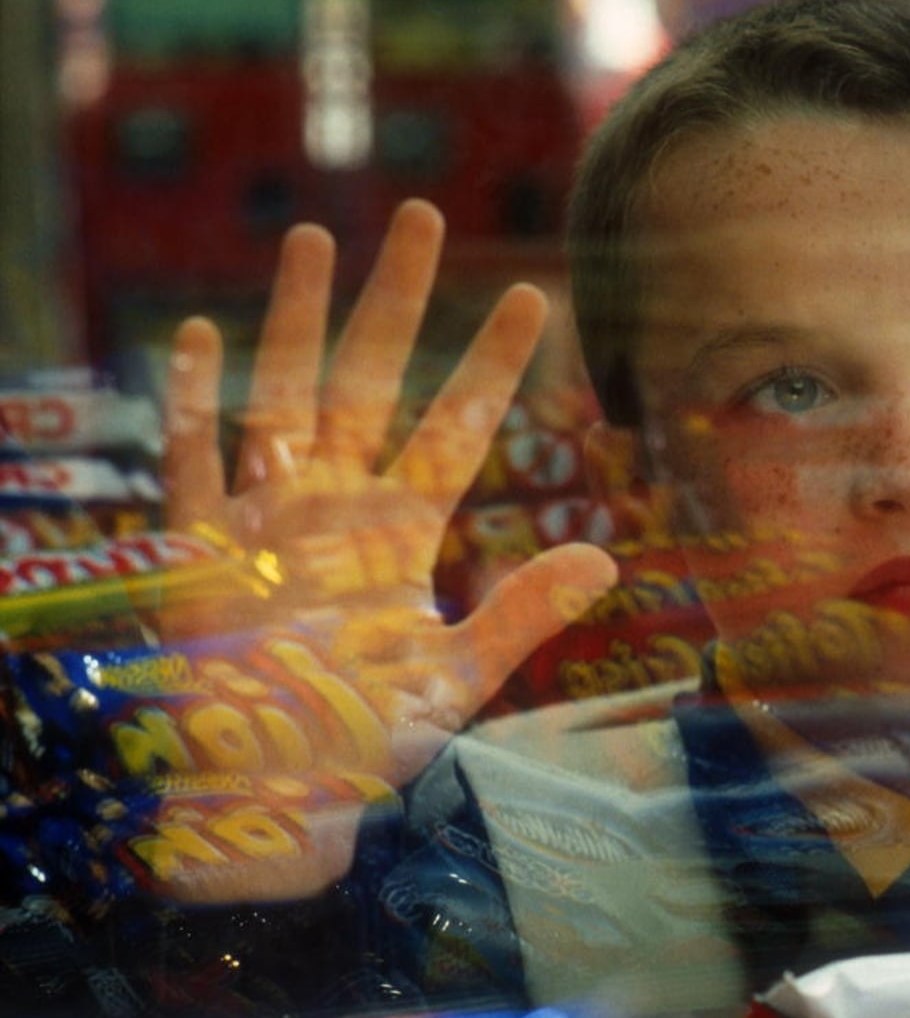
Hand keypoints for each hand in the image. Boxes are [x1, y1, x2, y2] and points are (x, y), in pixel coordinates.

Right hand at [154, 201, 615, 899]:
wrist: (269, 803)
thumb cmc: (359, 748)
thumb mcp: (453, 680)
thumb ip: (521, 615)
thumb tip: (607, 559)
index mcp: (401, 533)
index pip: (456, 426)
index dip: (493, 363)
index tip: (534, 297)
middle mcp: (335, 506)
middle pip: (371, 377)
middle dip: (396, 298)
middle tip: (425, 213)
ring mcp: (265, 517)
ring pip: (282, 390)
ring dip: (296, 316)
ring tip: (315, 235)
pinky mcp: (199, 547)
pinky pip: (194, 457)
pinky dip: (194, 399)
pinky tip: (201, 332)